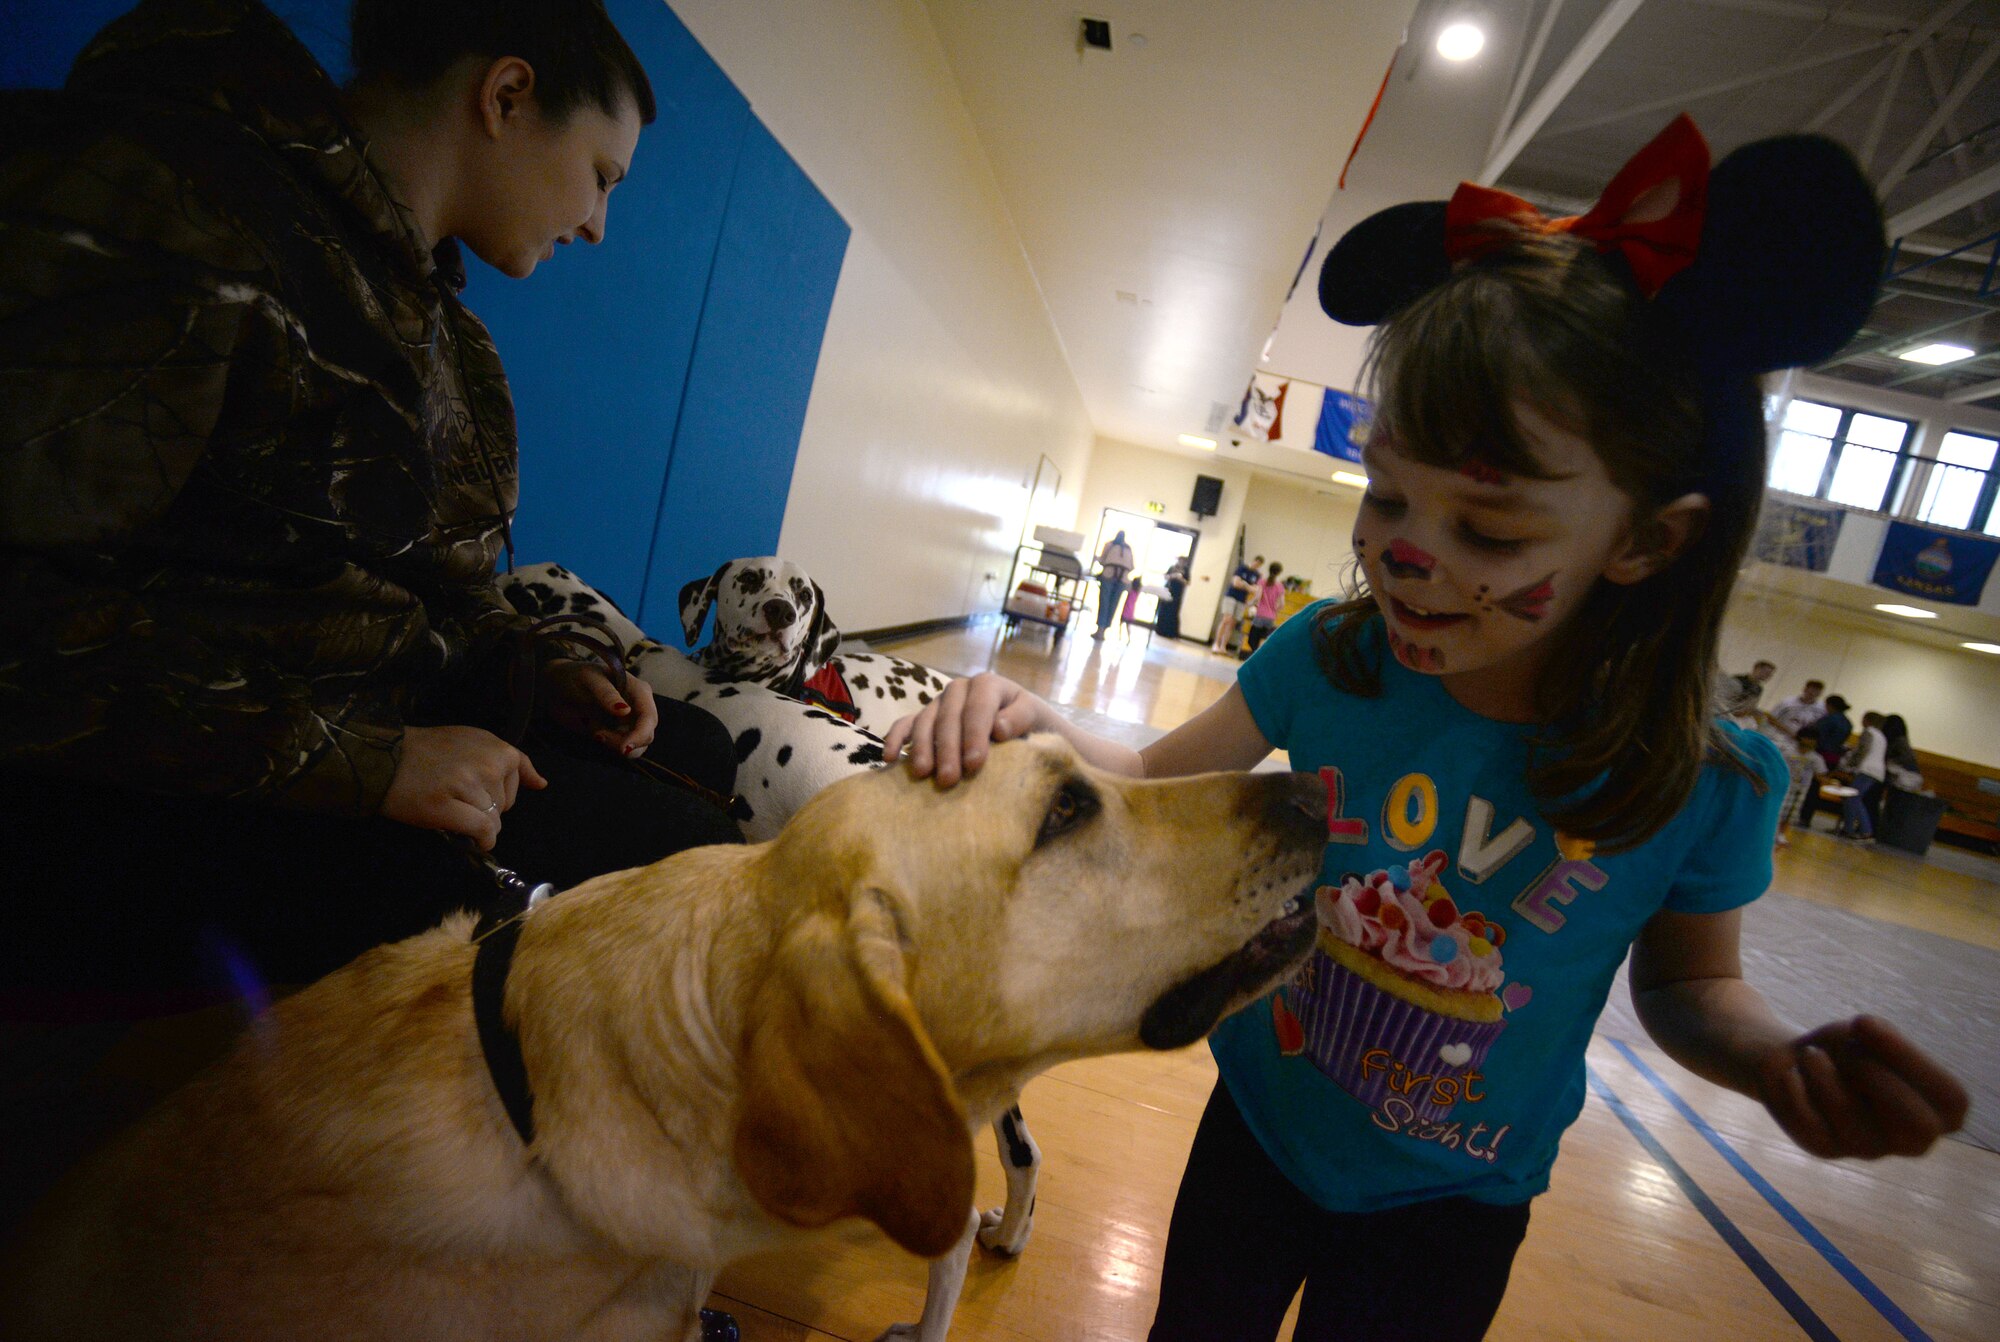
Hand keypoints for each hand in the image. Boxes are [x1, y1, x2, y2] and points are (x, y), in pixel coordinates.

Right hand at [381, 724, 548, 849]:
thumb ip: (507, 760)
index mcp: (495, 746)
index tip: (479, 791)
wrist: (382, 758)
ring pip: (493, 820)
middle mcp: (487, 762)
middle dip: (486, 807)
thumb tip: (541, 783)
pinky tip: (468, 838)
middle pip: (506, 803)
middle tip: (455, 796)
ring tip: (449, 807)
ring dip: (475, 823)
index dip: (498, 790)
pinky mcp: (449, 806)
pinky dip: (480, 840)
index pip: (519, 777)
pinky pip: (482, 832)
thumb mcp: (471, 741)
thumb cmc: (425, 752)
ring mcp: (469, 784)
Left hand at [540, 660, 658, 757]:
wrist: (556, 687)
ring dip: (615, 745)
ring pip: (636, 746)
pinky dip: (608, 745)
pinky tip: (594, 730)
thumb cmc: (574, 675)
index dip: (641, 734)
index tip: (624, 748)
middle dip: (624, 742)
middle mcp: (638, 707)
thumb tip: (625, 711)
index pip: (649, 717)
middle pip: (646, 735)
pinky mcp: (617, 734)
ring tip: (595, 732)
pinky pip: (621, 748)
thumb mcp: (589, 679)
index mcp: (638, 690)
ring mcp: (628, 722)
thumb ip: (606, 694)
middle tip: (598, 736)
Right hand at [882, 672, 1048, 786]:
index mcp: (987, 684)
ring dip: (922, 748)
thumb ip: (1020, 719)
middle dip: (948, 749)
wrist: (1023, 728)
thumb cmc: (1030, 725)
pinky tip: (890, 757)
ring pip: (925, 720)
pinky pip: (906, 724)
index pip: (978, 708)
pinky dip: (896, 739)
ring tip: (923, 773)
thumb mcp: (1034, 718)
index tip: (974, 764)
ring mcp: (939, 703)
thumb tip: (998, 728)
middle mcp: (960, 689)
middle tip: (948, 779)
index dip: (975, 735)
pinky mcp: (925, 717)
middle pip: (949, 717)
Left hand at [1755, 1016, 1968, 1159]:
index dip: (1910, 1058)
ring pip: (1851, 1117)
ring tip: (1811, 1054)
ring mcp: (1869, 1150)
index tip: (1864, 1021)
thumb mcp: (1865, 1033)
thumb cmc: (1846, 1048)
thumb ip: (1877, 1036)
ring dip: (1825, 1074)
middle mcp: (1912, 1140)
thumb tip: (1864, 1029)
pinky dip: (1796, 1087)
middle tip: (1849, 1051)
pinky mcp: (1826, 1150)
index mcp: (1941, 1112)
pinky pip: (1809, 1120)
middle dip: (1878, 1077)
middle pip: (1916, 1125)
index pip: (1950, 1099)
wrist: (1796, 1063)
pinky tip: (1793, 1074)